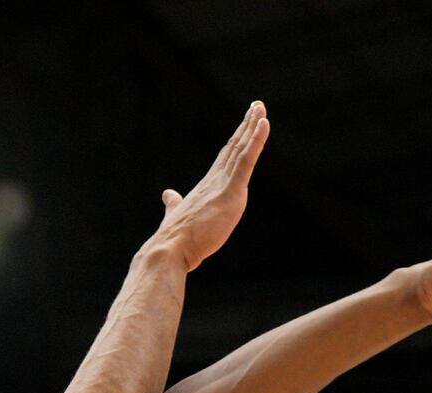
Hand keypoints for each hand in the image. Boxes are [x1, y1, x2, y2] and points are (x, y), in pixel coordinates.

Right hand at [154, 101, 270, 270]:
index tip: (246, 123)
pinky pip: (247, 161)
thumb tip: (168, 195)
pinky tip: (263, 124)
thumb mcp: (180, 215)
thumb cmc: (177, 238)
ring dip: (252, 127)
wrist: (171, 249)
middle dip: (246, 125)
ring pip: (241, 149)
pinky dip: (256, 141)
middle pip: (234, 147)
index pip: (226, 158)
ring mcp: (222, 184)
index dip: (237, 139)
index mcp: (207, 185)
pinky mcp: (230, 192)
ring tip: (261, 108)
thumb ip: (175, 203)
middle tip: (257, 105)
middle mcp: (215, 179)